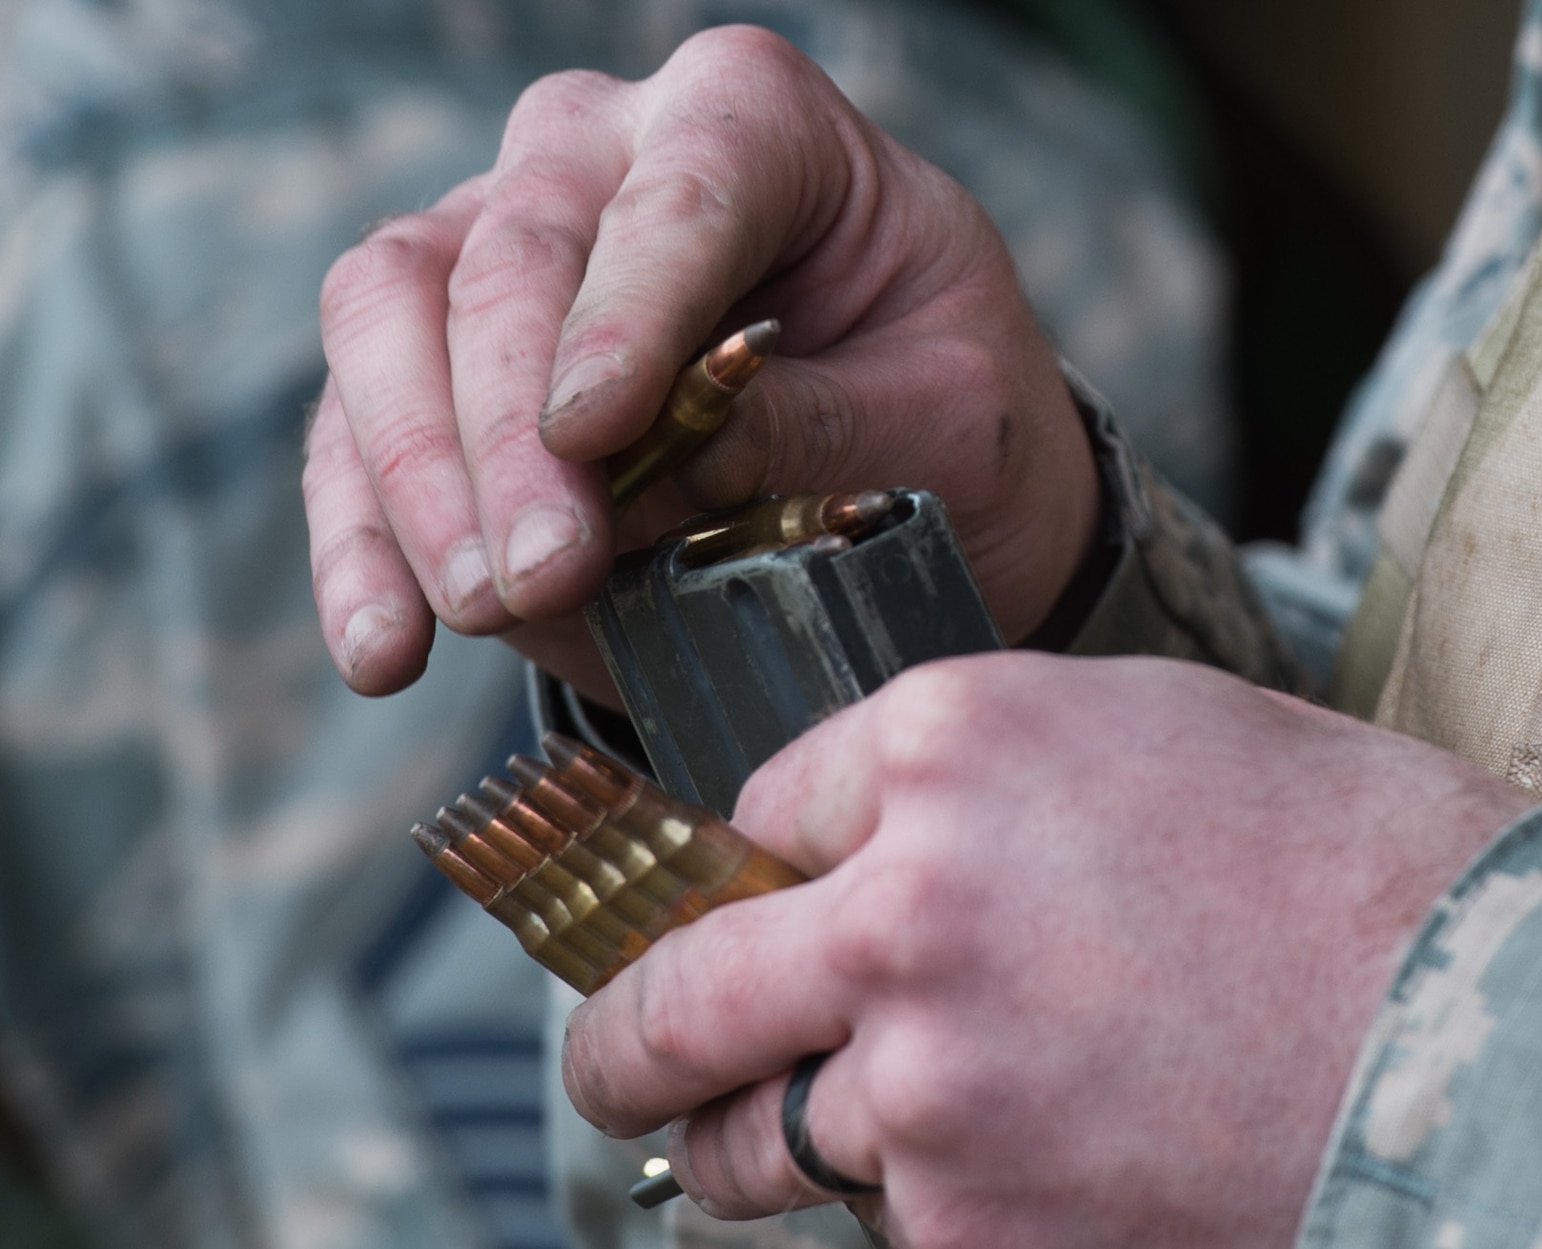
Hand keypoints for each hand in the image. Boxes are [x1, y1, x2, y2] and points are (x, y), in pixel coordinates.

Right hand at [306, 27, 1097, 697]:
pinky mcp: (438, 350)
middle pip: (508, 255)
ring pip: (391, 314)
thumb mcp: (941, 419)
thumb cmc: (945, 407)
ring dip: (417, 479)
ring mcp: (500, 237)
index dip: (626, 312)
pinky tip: (386, 649)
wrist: (915, 454)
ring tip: (472, 613)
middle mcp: (606, 148)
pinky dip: (365, 543)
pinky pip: (359, 426)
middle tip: (543, 573)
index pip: (678, 194)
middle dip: (509, 429)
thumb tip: (653, 472)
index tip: (595, 433)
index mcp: (757, 118)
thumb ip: (807, 426)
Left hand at [561, 654, 1533, 1246]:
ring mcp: (929, 1086)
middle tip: (623, 1064)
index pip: (758, 810)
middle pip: (676, 998)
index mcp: (950, 746)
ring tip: (850, 1134)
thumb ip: (974, 781)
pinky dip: (926, 1208)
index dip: (771, 863)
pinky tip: (1037, 1165)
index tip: (768, 903)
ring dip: (776, 1139)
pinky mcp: (968, 1232)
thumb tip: (861, 844)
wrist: (1496, 1033)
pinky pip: (884, 1225)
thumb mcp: (1148, 737)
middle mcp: (904, 905)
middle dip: (629, 1043)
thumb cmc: (1351, 865)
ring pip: (758, 1142)